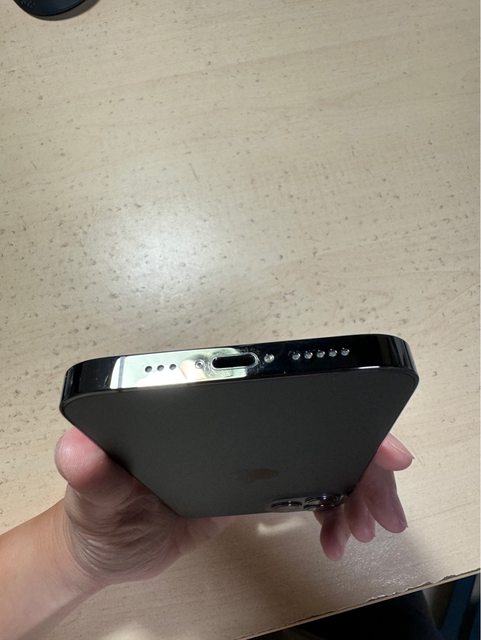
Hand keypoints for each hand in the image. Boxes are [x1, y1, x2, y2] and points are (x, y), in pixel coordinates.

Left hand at [55, 428, 412, 587]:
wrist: (109, 545)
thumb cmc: (101, 512)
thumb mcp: (95, 496)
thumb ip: (91, 473)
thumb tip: (79, 447)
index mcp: (208, 413)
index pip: (284, 397)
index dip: (340, 415)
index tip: (380, 447)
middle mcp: (237, 425)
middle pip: (320, 429)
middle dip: (364, 465)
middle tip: (380, 510)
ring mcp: (251, 455)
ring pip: (324, 458)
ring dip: (356, 488)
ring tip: (358, 526)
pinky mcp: (255, 485)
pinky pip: (312, 487)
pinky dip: (334, 507)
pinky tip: (335, 532)